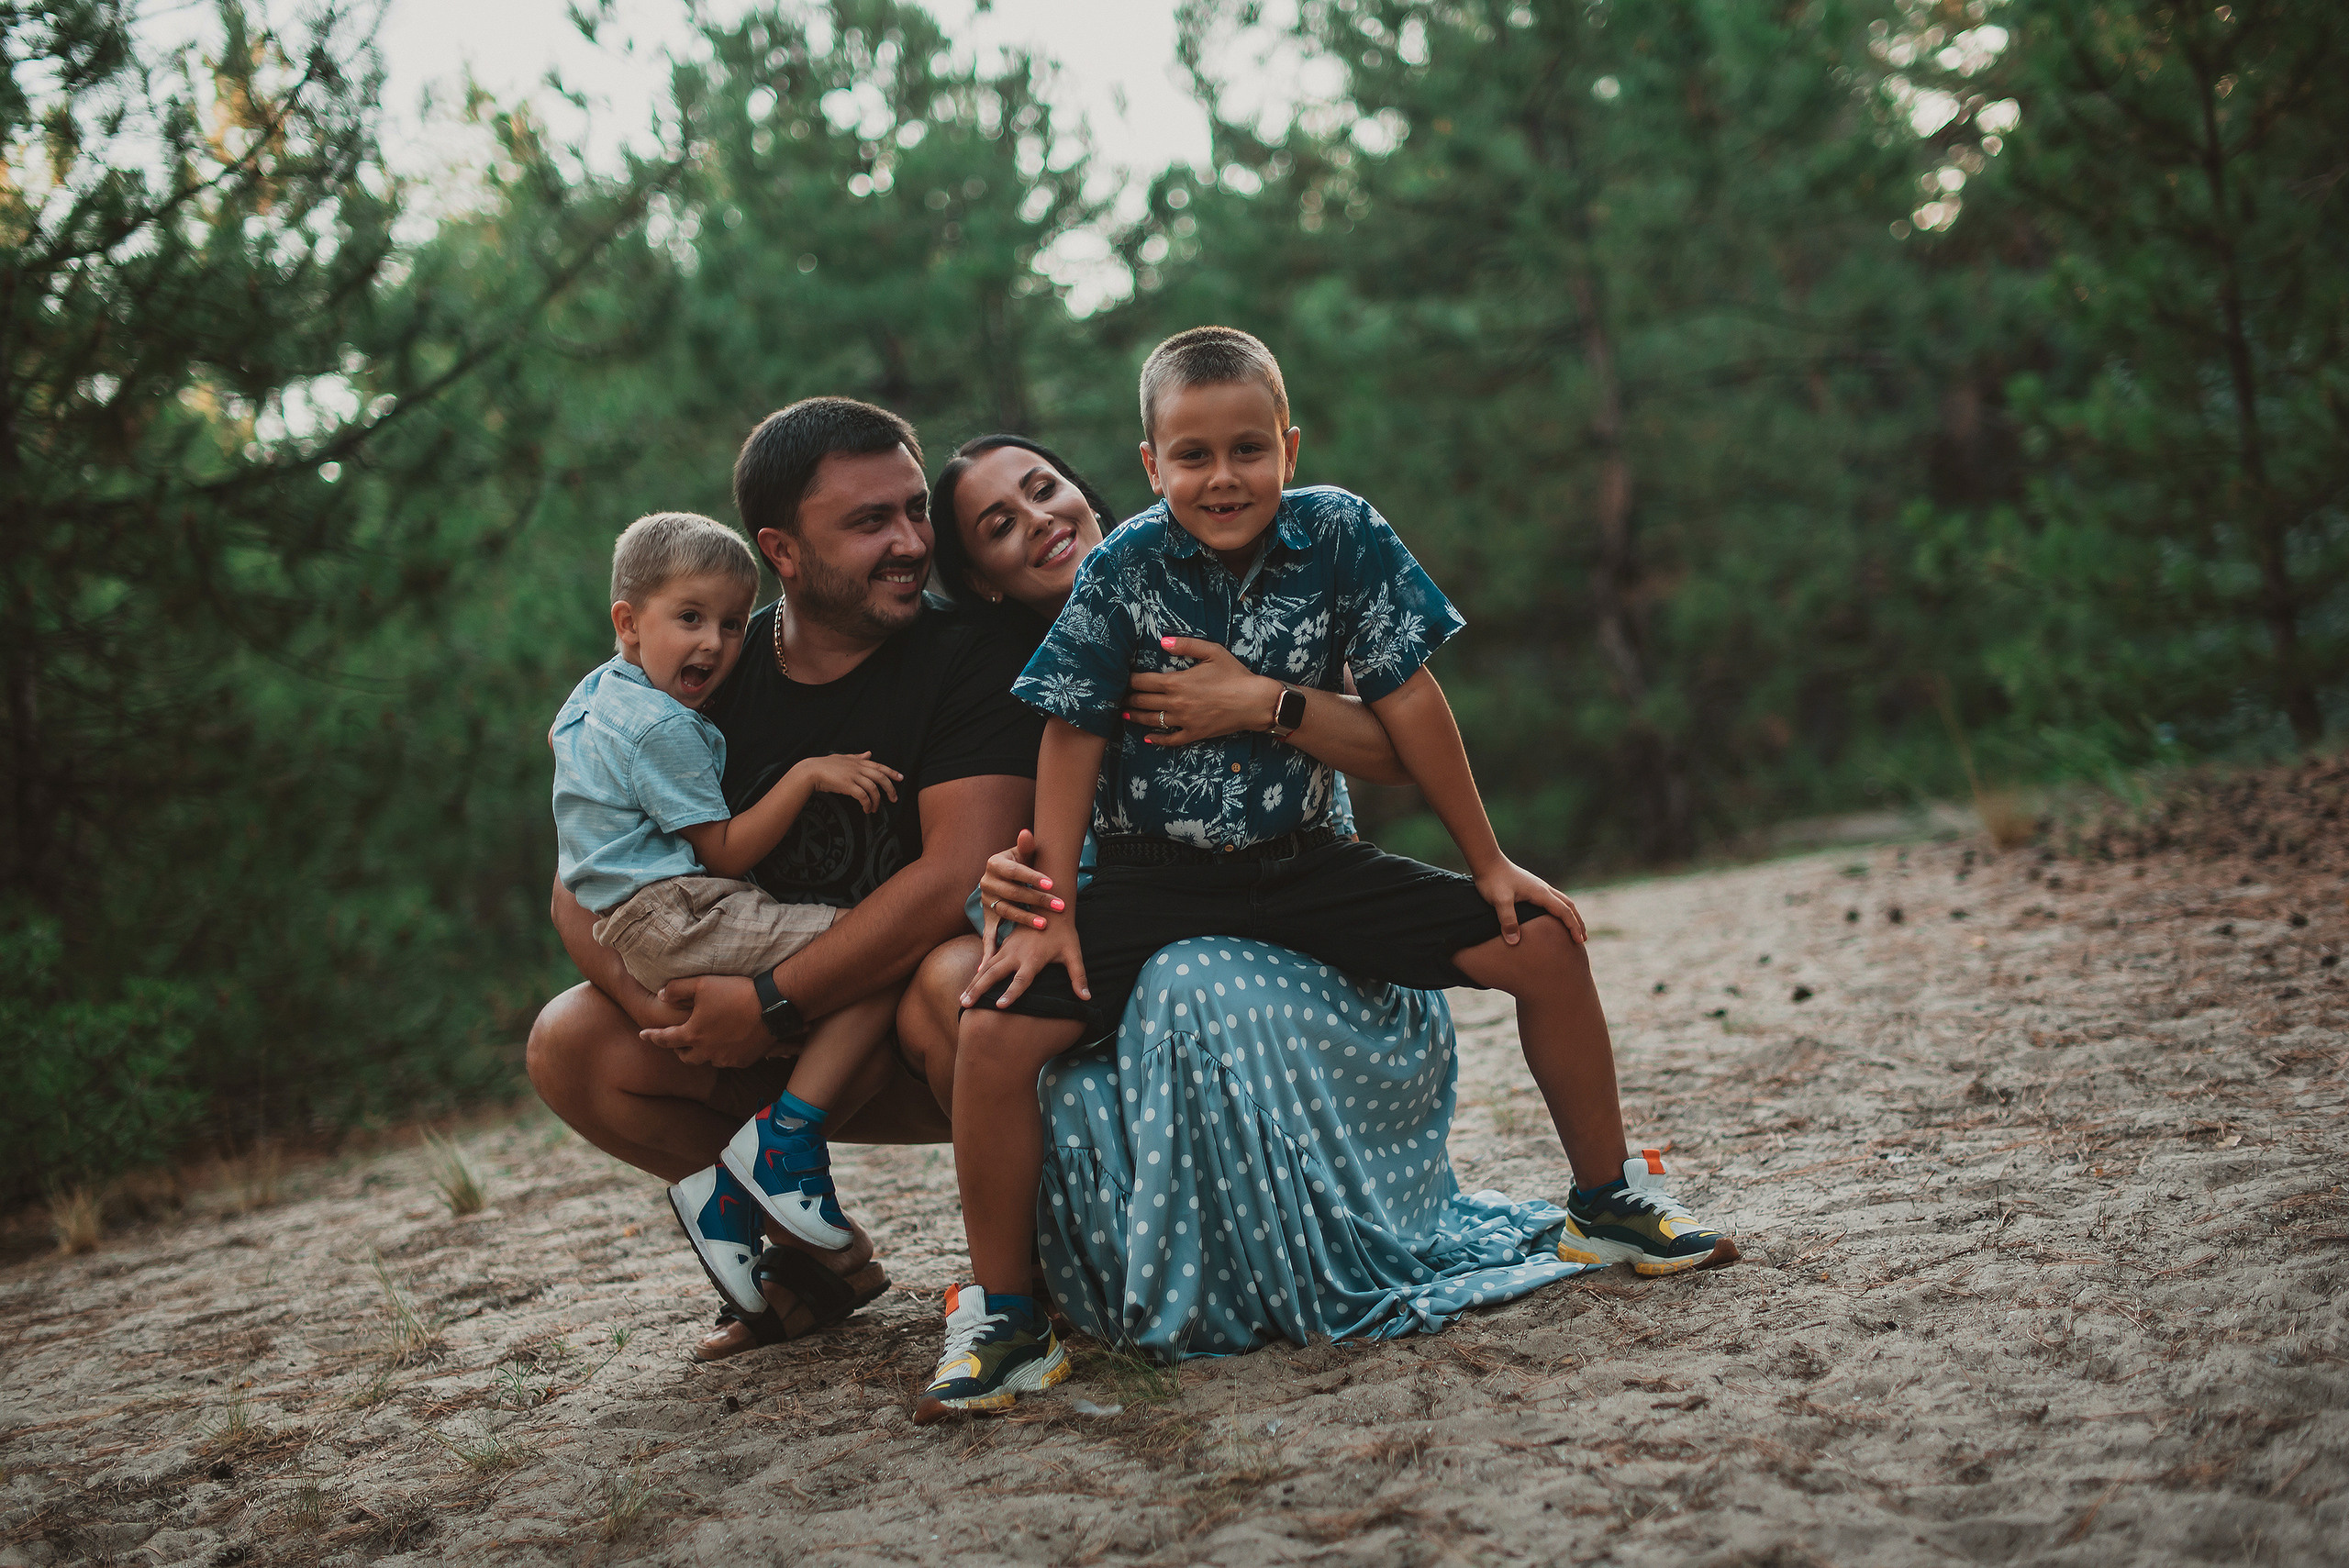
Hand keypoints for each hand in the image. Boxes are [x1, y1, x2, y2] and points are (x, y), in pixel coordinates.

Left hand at [639, 974, 782, 1068]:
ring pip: (707, 1060)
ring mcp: (725, 1059)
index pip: (665, 1039)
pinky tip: (728, 1041)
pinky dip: (723, 1053)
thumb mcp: (702, 984)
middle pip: (685, 1057)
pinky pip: (727, 1061)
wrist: (772, 1006)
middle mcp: (706, 1051)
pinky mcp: (743, 1061)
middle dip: (679, 1049)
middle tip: (680, 1041)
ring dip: (703, 1051)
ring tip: (708, 1039)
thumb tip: (661, 994)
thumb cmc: (735, 993)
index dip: (652, 1036)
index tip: (643, 1035)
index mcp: (693, 1034)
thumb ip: (677, 989)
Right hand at [789, 751, 901, 812]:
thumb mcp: (844, 758)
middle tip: (894, 799)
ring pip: (873, 788)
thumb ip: (858, 757)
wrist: (811, 771)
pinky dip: (867, 804)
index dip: (892, 772)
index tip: (901, 778)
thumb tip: (870, 753)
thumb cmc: (826, 765)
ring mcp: (853, 776)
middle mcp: (858, 768)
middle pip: (880, 777)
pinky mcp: (847, 785)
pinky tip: (866, 809)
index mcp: (858, 761)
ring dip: (876, 801)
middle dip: (890, 788)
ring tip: (875, 809)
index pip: (879, 766)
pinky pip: (862, 796)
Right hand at [960, 910, 1089, 1010]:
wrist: (1051, 905)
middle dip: (979, 989)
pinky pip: (988, 962)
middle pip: (994, 974)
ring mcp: (1008, 949)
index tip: (999, 1006)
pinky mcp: (1004, 945)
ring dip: (974, 983)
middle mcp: (1016, 954)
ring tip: (962, 1000)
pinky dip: (978, 974)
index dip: (1011, 993)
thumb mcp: (1073, 953)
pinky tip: (969, 986)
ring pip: (987, 968)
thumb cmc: (1064, 933)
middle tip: (965, 1004)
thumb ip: (1079, 977)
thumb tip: (1087, 998)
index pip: (1021, 980)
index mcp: (1033, 958)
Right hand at [977, 829, 1061, 962]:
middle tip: (1059, 905)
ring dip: (1025, 919)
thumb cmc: (1020, 862)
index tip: (1051, 883)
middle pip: (1013, 893)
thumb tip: (1027, 833)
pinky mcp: (987, 917)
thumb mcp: (1022, 852)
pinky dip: (988, 950)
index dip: (1033, 877)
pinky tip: (989, 964)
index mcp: (994, 864)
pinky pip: (988, 934)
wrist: (1004, 875)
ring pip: (1006, 911)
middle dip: (1037, 900)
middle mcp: (986, 882)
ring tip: (1044, 924)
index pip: (1015, 871)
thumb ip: (1026, 845)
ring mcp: (986, 901)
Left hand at [1121, 636, 1279, 746]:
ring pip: (1152, 720)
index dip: (1129, 680)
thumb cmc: (1234, 674)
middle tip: (1119, 696)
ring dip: (1135, 717)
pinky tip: (1148, 737)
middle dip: (1128, 698)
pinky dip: (1157, 739)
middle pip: (1143, 701)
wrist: (1254, 701)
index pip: (1142, 682)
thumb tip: (1161, 641)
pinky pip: (1171, 739)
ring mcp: (1184, 721)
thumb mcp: (1212, 651)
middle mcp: (1176, 703)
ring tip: (1125, 713)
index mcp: (1177, 682)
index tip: (1121, 678)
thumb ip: (1185, 645)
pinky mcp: (1194, 733)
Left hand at [1471, 856, 1586, 945]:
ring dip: (1571, 915)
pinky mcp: (1532, 886)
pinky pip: (1554, 899)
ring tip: (1575, 929)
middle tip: (1583, 939)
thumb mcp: (1499, 901)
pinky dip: (1561, 909)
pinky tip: (1555, 916)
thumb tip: (1514, 942)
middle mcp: (1543, 888)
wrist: (1487, 861)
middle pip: (1568, 905)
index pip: (1564, 911)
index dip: (1573, 927)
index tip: (1579, 941)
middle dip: (1577, 922)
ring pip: (1562, 901)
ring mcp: (1539, 886)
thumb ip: (1507, 920)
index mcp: (1541, 893)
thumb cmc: (1493, 880)